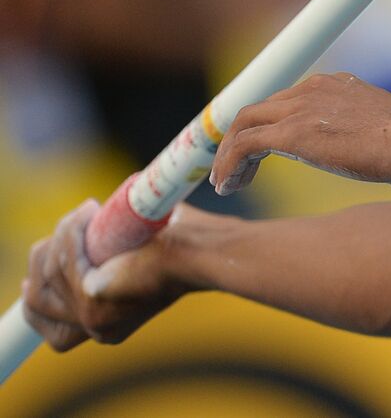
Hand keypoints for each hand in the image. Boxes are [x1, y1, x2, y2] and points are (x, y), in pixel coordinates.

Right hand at [22, 200, 192, 350]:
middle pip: (36, 297)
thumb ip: (107, 258)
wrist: (205, 250)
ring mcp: (93, 319)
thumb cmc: (183, 242)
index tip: (35, 269)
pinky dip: (71, 234)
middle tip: (78, 222)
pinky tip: (90, 215)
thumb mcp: (138, 254)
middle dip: (47, 254)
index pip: (46, 321)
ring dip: (64, 237)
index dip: (37, 289)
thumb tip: (88, 241)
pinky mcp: (94, 302)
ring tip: (90, 213)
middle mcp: (97, 328)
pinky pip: (63, 260)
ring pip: (44, 274)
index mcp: (107, 322)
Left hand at [211, 72, 390, 194]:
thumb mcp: (388, 133)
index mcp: (336, 86)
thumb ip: (375, 138)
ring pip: (244, 124)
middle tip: (234, 169)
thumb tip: (390, 159)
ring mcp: (300, 108)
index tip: (261, 153)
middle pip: (258, 109)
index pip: (286, 101)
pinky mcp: (291, 132)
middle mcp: (313, 89)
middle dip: (239, 139)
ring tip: (228, 183)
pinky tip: (228, 186)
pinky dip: (228, 165)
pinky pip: (243, 145)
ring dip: (229, 155)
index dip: (267, 125)